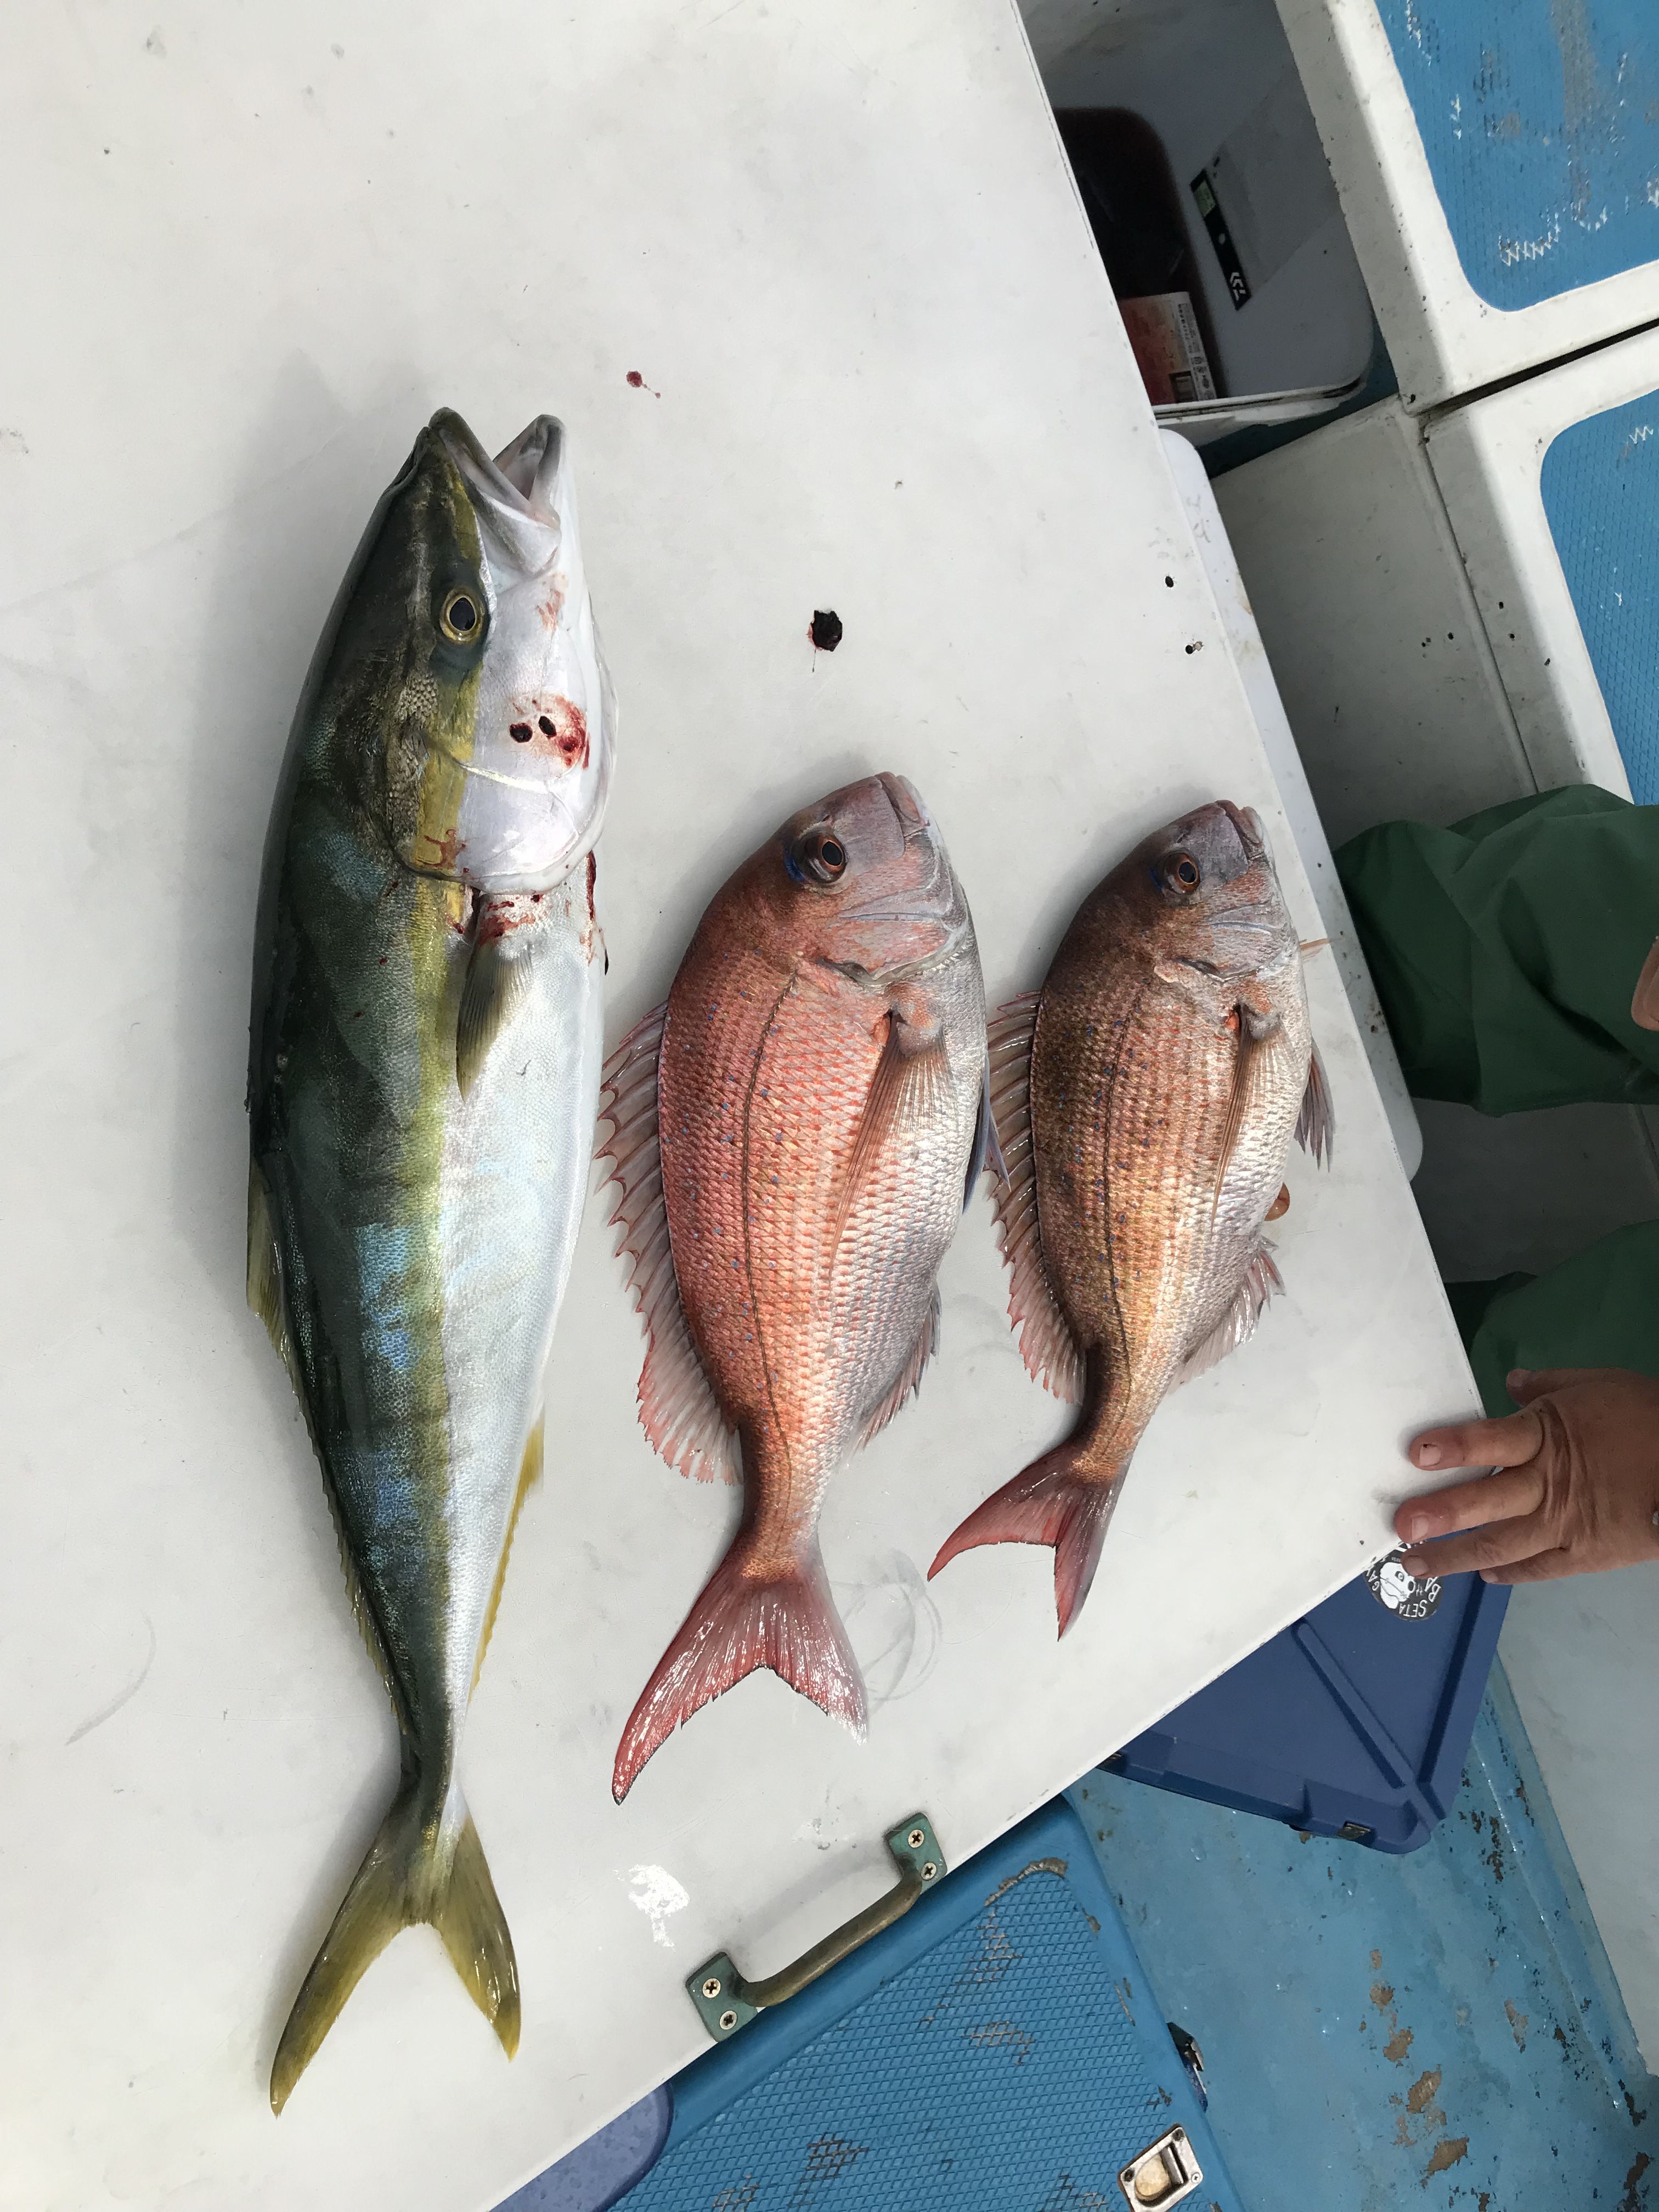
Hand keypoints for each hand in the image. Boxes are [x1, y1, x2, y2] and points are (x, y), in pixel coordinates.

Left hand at [1397, 1368, 1658, 1584]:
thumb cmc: (1641, 1415)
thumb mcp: (1594, 1385)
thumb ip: (1546, 1386)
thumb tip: (1511, 1382)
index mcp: (1545, 1436)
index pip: (1491, 1439)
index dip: (1454, 1446)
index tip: (1416, 1454)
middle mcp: (1548, 1484)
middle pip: (1487, 1502)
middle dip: (1441, 1516)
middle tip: (1401, 1527)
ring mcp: (1566, 1525)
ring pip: (1502, 1545)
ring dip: (1456, 1558)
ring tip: (1415, 1566)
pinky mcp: (1589, 1554)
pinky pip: (1540, 1568)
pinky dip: (1509, 1573)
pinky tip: (1483, 1575)